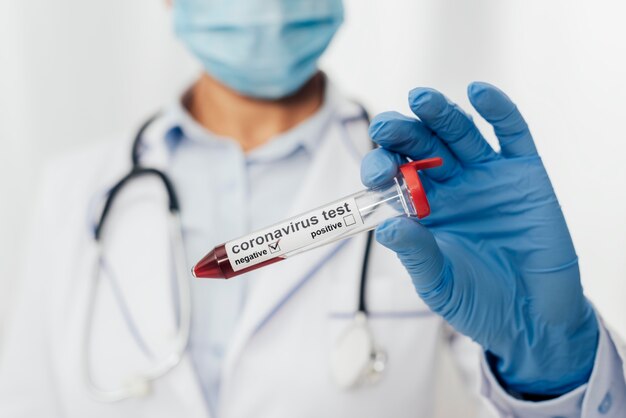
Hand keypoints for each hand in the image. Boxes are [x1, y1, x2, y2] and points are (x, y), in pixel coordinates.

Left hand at [361, 82, 597, 394]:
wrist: (533, 318)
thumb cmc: (477, 302)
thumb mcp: (438, 283)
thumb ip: (416, 253)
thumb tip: (385, 227)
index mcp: (420, 208)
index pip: (393, 175)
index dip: (381, 167)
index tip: (377, 172)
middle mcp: (449, 185)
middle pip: (420, 145)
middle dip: (402, 132)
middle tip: (387, 127)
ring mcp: (486, 175)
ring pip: (459, 132)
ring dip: (440, 113)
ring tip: (421, 99)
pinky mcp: (523, 173)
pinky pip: (511, 134)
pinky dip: (498, 110)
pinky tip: (479, 92)